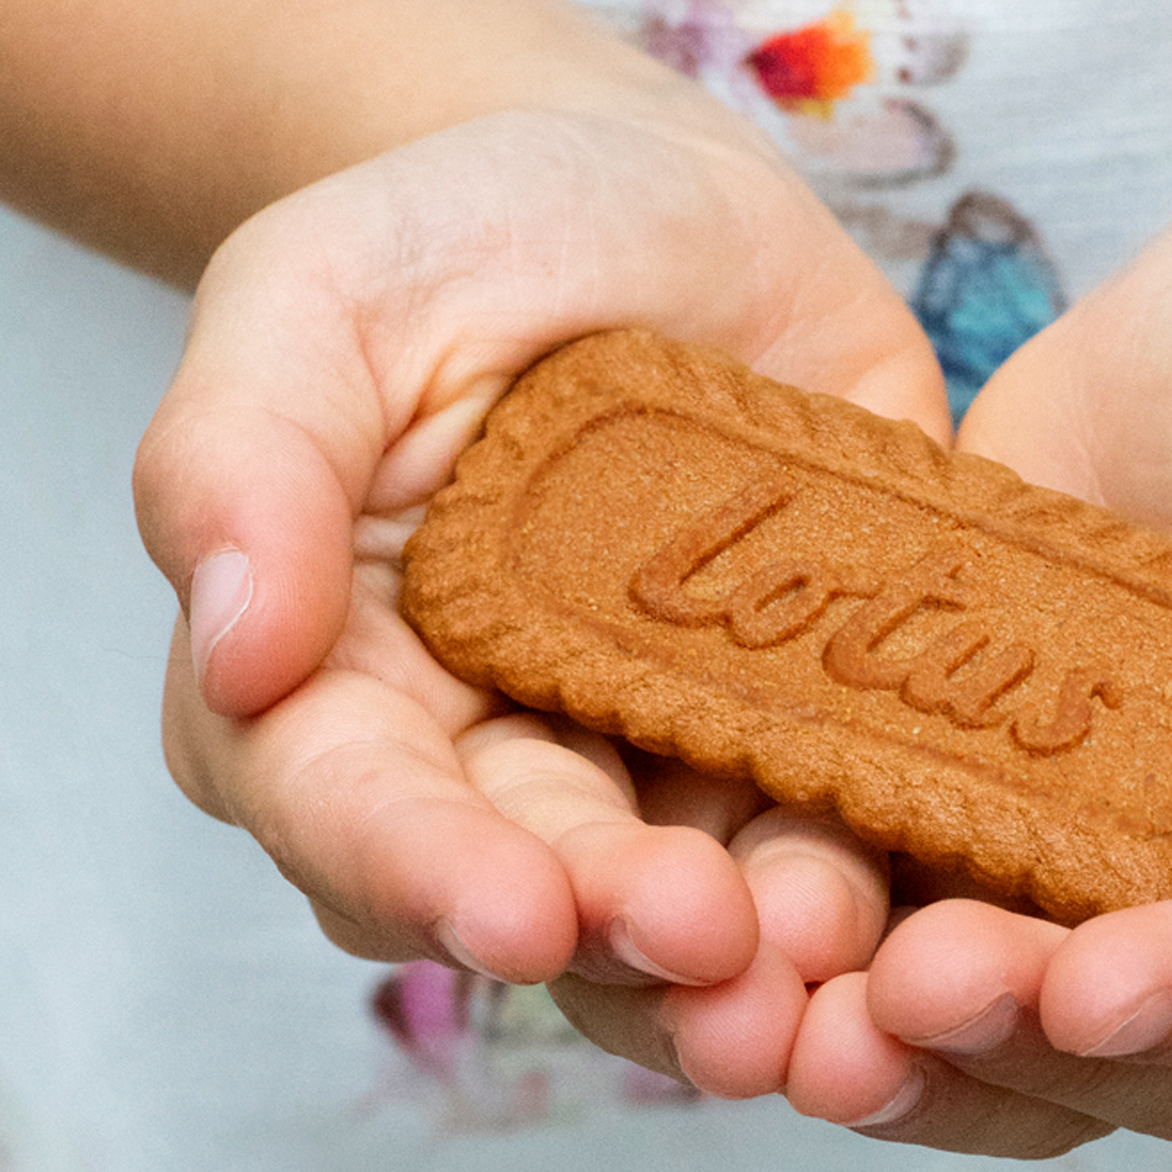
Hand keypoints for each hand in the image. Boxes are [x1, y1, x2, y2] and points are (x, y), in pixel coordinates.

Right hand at [134, 105, 947, 1095]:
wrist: (658, 207)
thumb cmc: (459, 237)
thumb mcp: (320, 297)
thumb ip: (242, 457)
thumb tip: (233, 652)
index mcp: (347, 682)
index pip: (353, 809)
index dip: (421, 871)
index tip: (511, 911)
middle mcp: (502, 759)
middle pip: (541, 888)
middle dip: (617, 931)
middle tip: (705, 942)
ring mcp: (667, 755)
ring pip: (697, 903)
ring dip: (760, 956)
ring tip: (821, 964)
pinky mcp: (809, 726)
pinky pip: (848, 820)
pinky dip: (887, 868)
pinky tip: (937, 899)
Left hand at [784, 204, 1171, 1154]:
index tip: (1098, 988)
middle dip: (1035, 1051)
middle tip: (896, 1012)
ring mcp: (1148, 913)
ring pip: (1045, 1059)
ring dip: (926, 1068)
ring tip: (800, 1040)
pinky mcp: (1013, 865)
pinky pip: (938, 965)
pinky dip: (852, 988)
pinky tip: (759, 974)